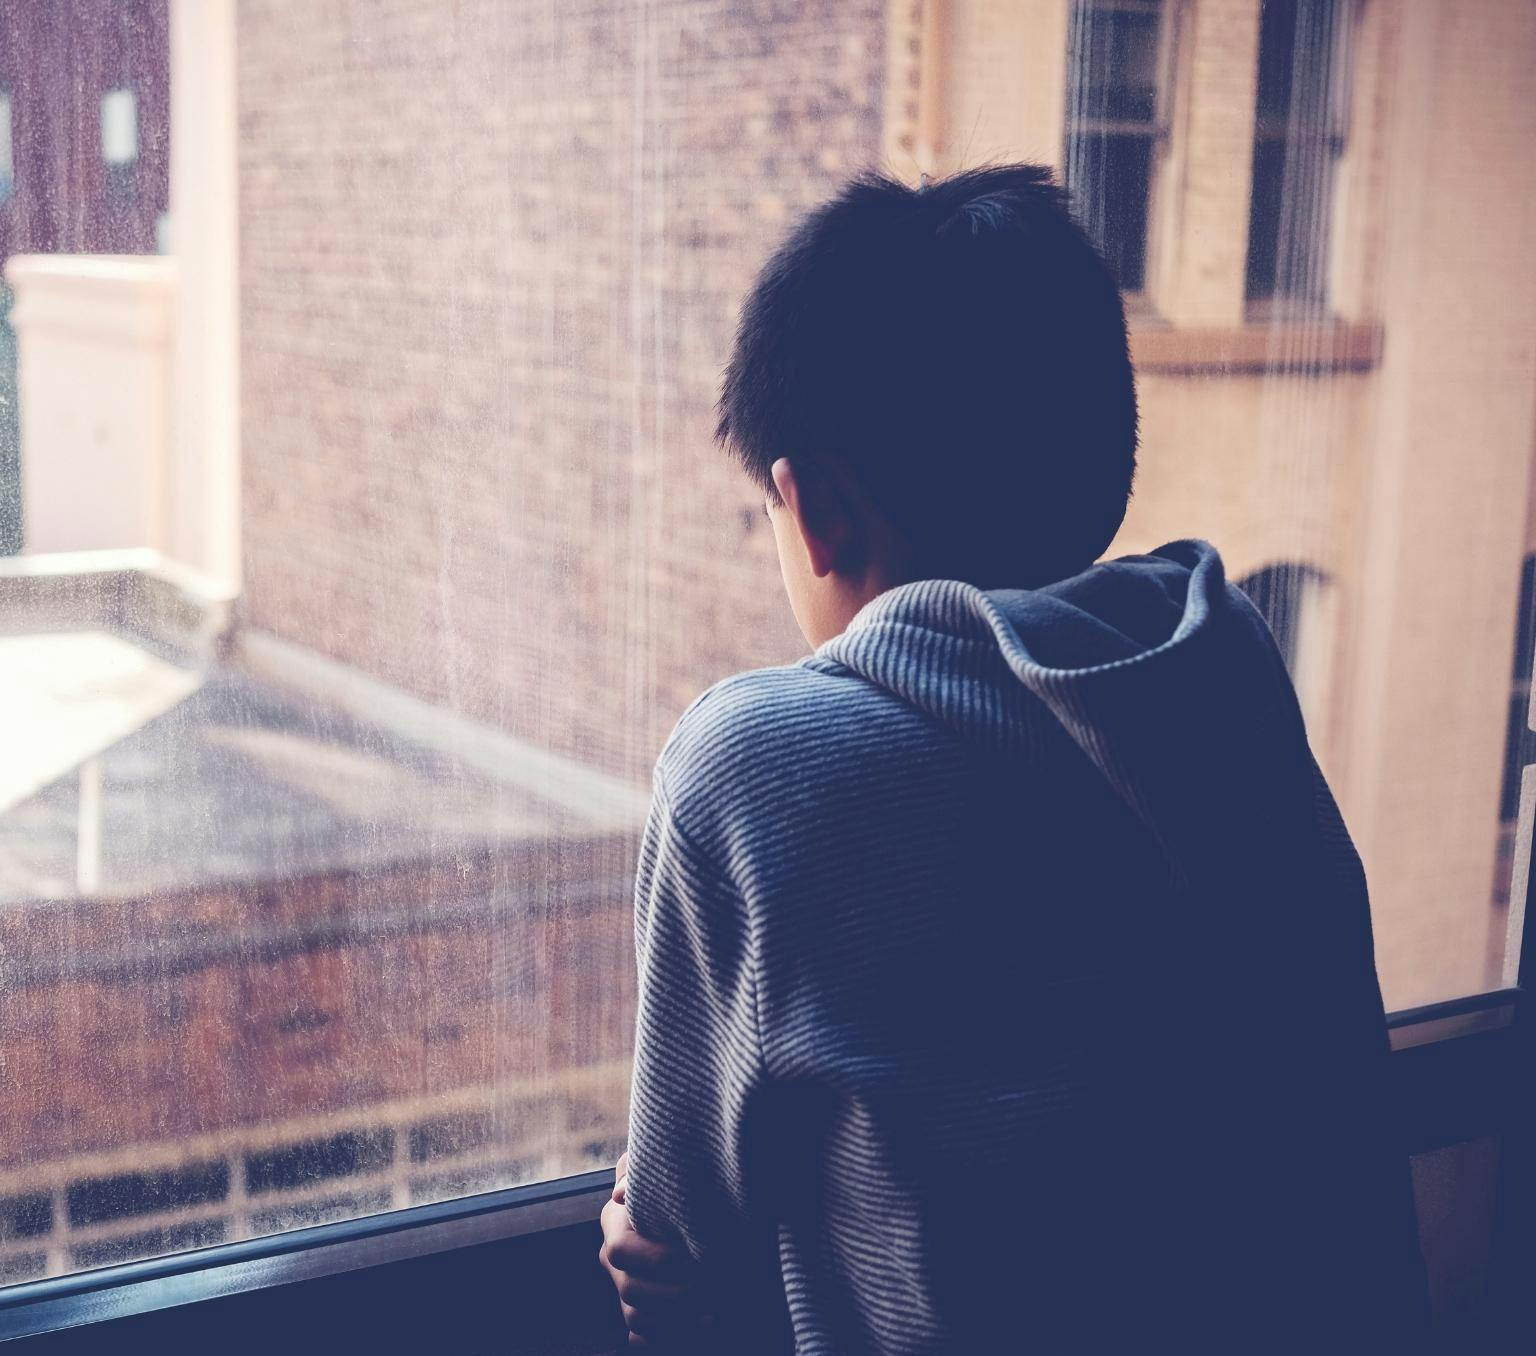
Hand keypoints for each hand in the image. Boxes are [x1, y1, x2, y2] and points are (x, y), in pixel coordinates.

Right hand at [599, 1153, 715, 1348]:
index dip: (657, 1258)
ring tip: (714, 1313)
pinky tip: (698, 1328)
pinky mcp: (641, 1314)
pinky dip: (668, 1339)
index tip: (694, 1256)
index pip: (622, 1248)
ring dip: (675, 1321)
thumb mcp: (668, 1165)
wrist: (705, 1209)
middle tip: (714, 1289)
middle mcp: (615, 1259)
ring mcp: (625, 1289)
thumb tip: (621, 1194)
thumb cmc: (685, 1180)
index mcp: (616, 1222)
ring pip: (635, 1319)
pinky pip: (641, 1339)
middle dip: (675, 1294)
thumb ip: (641, 1171)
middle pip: (630, 1290)